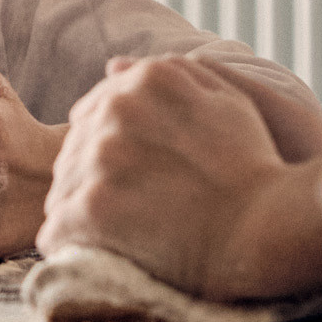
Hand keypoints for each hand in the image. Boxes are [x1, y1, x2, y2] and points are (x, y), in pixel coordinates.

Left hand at [39, 56, 321, 301]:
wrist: (266, 228)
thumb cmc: (252, 167)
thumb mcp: (226, 100)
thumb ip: (173, 74)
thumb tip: (111, 65)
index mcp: (145, 80)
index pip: (93, 111)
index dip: (109, 150)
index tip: (133, 179)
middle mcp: (115, 111)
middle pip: (73, 150)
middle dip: (91, 179)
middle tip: (126, 214)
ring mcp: (98, 160)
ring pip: (61, 189)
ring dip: (81, 214)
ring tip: (116, 239)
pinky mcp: (88, 209)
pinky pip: (55, 230)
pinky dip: (73, 247)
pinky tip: (99, 257)